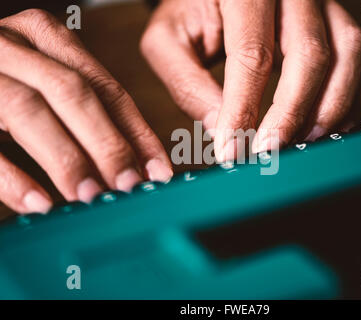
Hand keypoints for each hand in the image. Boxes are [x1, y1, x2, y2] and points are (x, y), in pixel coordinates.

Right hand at [0, 9, 172, 213]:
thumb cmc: (6, 82)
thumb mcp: (49, 84)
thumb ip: (89, 115)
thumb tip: (139, 164)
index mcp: (46, 38)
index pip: (107, 87)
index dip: (137, 131)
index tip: (158, 169)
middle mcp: (13, 46)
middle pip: (73, 93)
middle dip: (107, 144)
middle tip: (129, 186)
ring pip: (29, 110)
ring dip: (67, 160)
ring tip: (92, 196)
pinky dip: (14, 178)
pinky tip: (40, 203)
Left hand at [141, 0, 360, 160]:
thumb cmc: (194, 8)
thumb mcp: (169, 39)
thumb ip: (186, 82)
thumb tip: (220, 130)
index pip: (252, 54)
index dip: (244, 108)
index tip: (232, 150)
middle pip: (310, 55)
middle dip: (291, 114)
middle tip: (269, 152)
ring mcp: (324, 3)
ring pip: (348, 56)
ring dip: (330, 109)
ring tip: (302, 144)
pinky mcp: (339, 20)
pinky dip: (350, 101)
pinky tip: (326, 128)